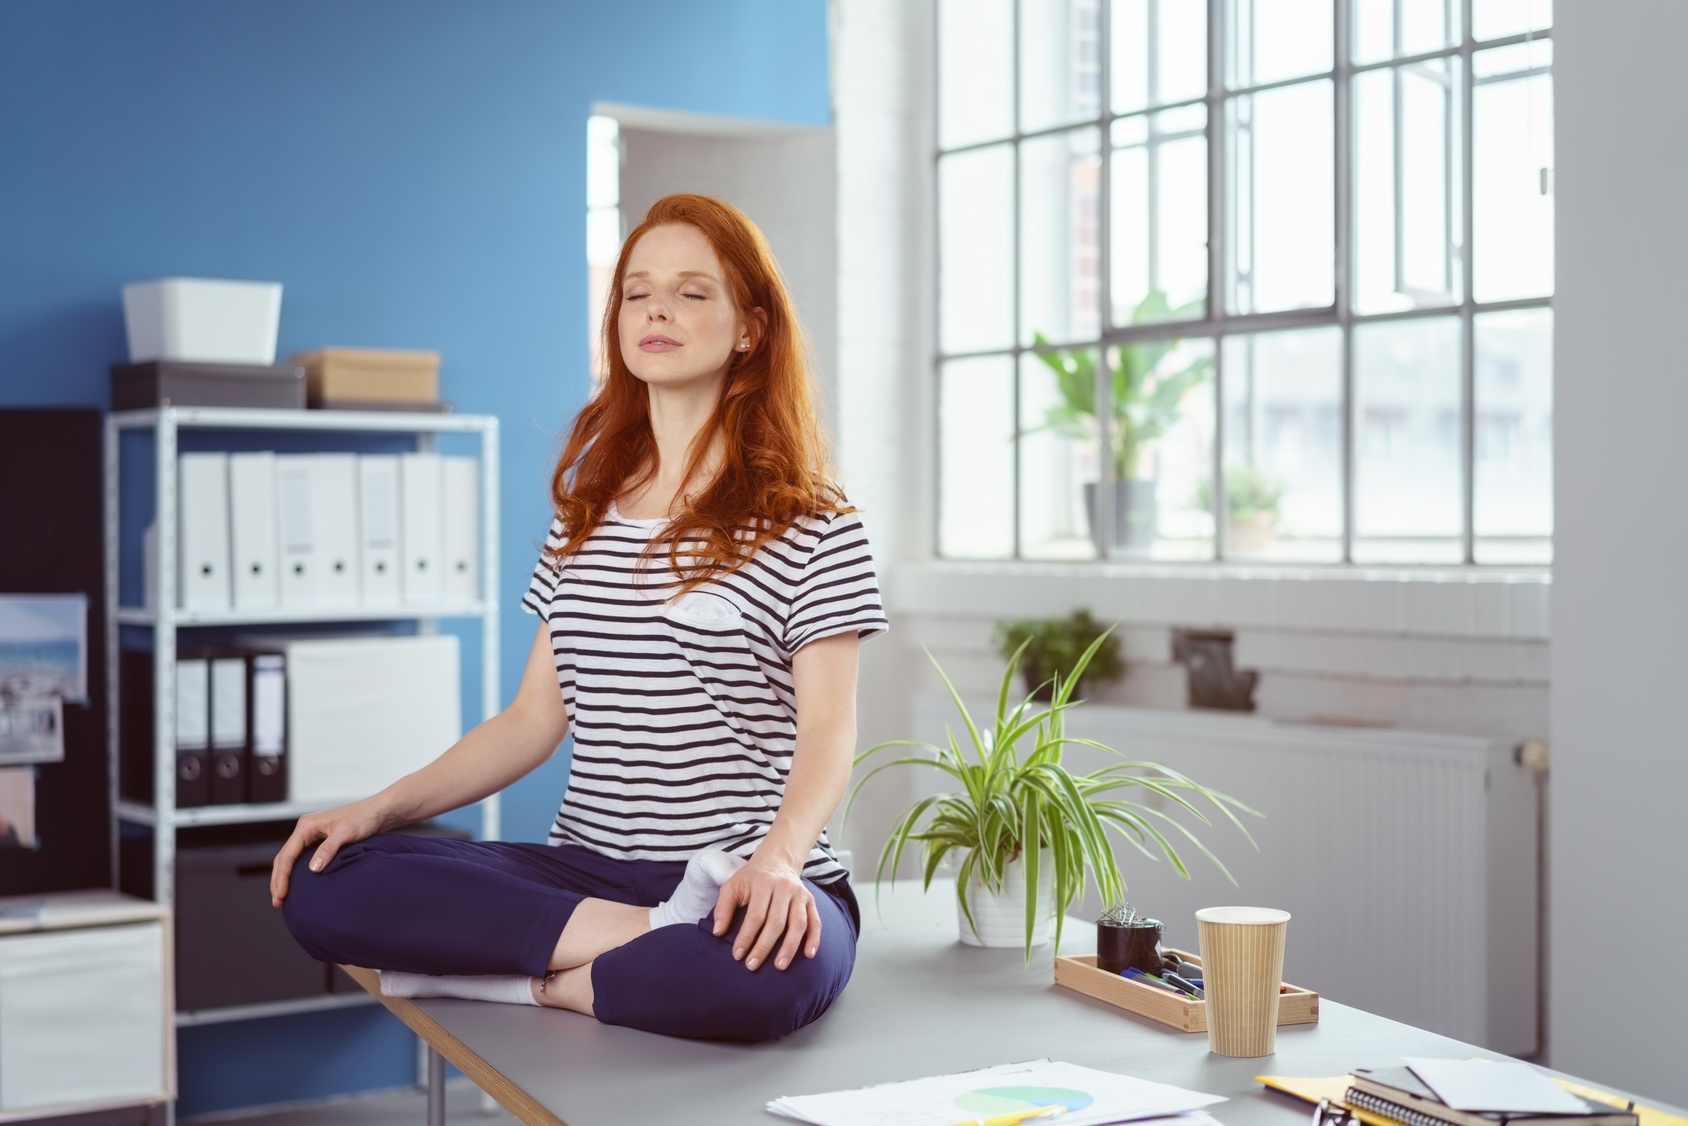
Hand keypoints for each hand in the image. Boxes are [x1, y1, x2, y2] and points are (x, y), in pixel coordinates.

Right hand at [269, 798, 387, 906]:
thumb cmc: (364, 818)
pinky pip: (301, 858)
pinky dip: (295, 872)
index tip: (282, 895)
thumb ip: (328, 849)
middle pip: (284, 857)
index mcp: (307, 826)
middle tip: (278, 902)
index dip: (282, 876)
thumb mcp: (346, 833)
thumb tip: (313, 869)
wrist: (379, 812)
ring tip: (283, 897)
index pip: (287, 855)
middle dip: (278, 880)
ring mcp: (311, 835)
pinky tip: (297, 885)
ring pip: (290, 859)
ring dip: (284, 877)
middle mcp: (305, 829)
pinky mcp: (319, 841)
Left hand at [710, 857, 821, 971]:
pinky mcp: (811, 900)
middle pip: (776, 922)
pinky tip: (809, 955)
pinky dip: (814, 939)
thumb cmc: (751, 879)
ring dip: (790, 947)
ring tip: (779, 966)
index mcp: (763, 882)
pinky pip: (815, 921)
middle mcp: (784, 887)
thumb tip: (718, 932)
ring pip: (798, 923)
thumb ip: (723, 907)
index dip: (746, 937)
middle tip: (752, 965)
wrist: (776, 861)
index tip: (737, 955)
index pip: (756, 915)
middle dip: (764, 946)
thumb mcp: (732, 886)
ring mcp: (800, 894)